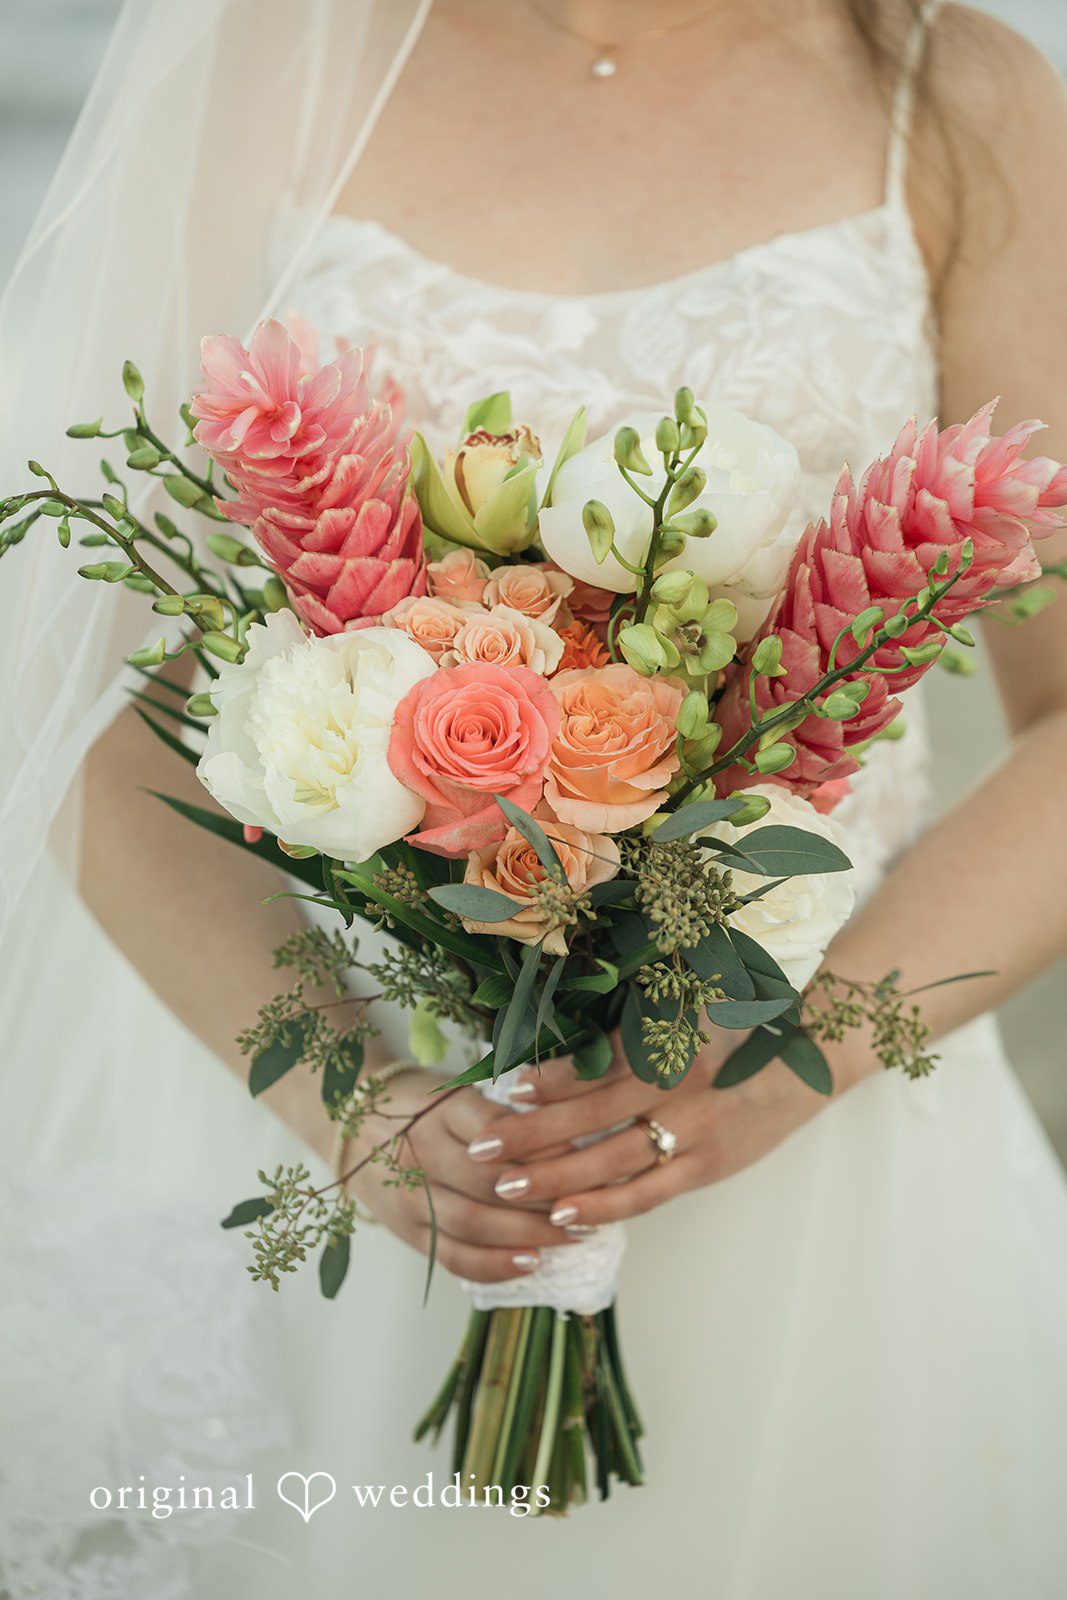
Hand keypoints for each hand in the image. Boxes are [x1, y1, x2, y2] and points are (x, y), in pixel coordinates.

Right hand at [342, 1067, 571, 1283]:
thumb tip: (568, 1138)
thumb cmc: (420, 1105)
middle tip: (587, 1205)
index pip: (500, 1132)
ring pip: (473, 1223)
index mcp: (441, 1109)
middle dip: (545, 1199)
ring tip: (571, 1237)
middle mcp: (421, 1151)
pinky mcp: (406, 1229)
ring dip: (528, 1235)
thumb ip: (502, 1113)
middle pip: (489, 1183)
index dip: (545, 1150)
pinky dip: (493, 1265)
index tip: (583, 1159)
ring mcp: (410, 1194)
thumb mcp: (457, 1089)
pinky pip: (452, 1255)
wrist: (350, 1121)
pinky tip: (529, 1263)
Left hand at [466, 1032, 848, 1229]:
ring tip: (505, 1187)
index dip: (547, 1081)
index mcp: (662, 1042)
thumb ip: (630, 1034)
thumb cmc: (736, 1032)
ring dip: (555, 1173)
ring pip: (610, 1158)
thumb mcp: (683, 1016)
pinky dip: (605, 1205)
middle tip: (479, 1150)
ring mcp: (690, 1128)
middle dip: (529, 1133)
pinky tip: (566, 1214)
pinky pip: (647, 1192)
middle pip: (587, 1114)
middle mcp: (671, 1083)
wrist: (805, 1058)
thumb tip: (566, 1053)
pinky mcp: (706, 1165)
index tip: (505, 1091)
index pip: (592, 1066)